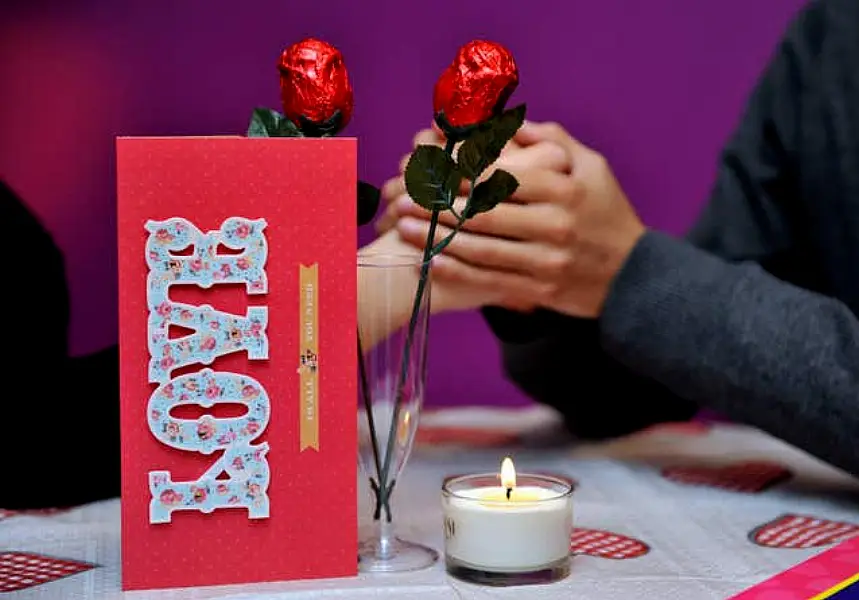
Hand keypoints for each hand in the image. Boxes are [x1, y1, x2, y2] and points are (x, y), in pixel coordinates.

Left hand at [392, 121, 646, 317]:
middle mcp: (555, 225)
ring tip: (403, 227)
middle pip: (484, 213)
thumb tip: (510, 121)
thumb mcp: (593, 167)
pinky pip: (489, 280)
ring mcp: (547, 262)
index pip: (502, 176)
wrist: (634, 277)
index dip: (459, 172)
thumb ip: (552, 141)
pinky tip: (429, 260)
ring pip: (481, 249)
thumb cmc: (607, 213)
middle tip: (404, 196)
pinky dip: (456, 270)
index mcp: (565, 189)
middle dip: (437, 205)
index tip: (429, 167)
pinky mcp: (539, 290)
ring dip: (437, 237)